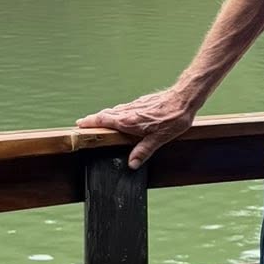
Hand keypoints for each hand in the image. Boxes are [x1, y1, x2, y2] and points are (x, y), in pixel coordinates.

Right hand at [76, 87, 197, 168]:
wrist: (183, 99)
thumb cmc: (173, 118)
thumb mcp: (159, 139)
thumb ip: (143, 151)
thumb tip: (132, 164)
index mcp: (129, 121)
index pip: (103, 120)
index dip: (90, 122)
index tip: (79, 124)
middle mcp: (129, 112)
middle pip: (106, 114)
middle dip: (94, 119)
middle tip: (83, 123)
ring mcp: (136, 105)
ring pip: (115, 110)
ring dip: (105, 115)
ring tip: (99, 120)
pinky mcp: (143, 102)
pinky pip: (125, 108)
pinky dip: (118, 112)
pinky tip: (122, 115)